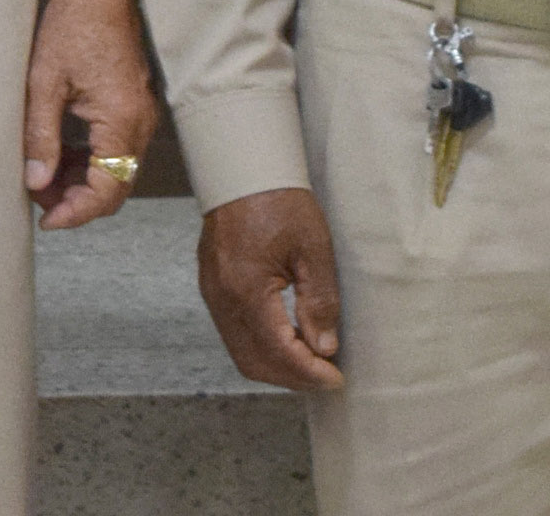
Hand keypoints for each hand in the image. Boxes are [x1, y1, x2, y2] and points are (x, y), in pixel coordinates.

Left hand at [24, 0, 157, 227]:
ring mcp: (140, 112)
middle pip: (116, 185)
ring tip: (41, 174)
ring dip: (82, 180)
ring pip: (117, 168)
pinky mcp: (134, 103)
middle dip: (77, 200)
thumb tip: (35, 182)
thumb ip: (41, 136)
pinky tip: (60, 150)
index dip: (75, 213)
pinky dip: (91, 158)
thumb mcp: (44, 81)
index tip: (45, 219)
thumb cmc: (72, 22)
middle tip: (36, 196)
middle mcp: (140, 122)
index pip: (107, 190)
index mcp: (121, 120)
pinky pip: (117, 146)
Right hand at [195, 186, 346, 391]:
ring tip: (311, 363)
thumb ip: (319, 301)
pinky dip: (261, 348)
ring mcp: (212, 294)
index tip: (336, 380)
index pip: (278, 352)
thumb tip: (325, 347)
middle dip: (292, 378)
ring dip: (276, 366)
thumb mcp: (313, 248)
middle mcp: (222, 299)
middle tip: (326, 378)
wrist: (243, 169)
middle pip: (254, 363)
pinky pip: (234, 334)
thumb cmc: (279, 200)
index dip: (309, 373)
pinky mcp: (212, 288)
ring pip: (241, 353)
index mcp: (246, 290)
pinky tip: (287, 340)